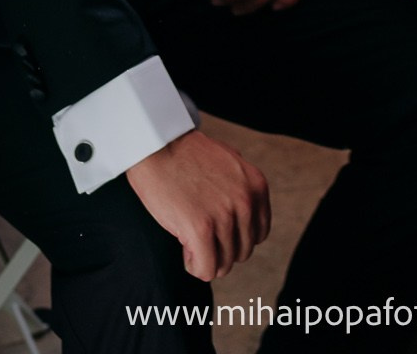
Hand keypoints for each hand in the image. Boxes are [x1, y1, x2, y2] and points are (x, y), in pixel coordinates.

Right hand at [126, 128, 269, 279]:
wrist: (157, 145)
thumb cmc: (187, 155)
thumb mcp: (230, 163)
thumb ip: (242, 188)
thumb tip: (247, 214)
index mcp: (256, 186)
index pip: (259, 234)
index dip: (235, 235)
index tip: (216, 226)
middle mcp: (246, 202)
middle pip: (241, 252)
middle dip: (220, 248)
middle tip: (199, 232)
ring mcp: (224, 216)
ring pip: (223, 265)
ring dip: (205, 257)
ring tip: (189, 236)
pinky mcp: (200, 229)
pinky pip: (206, 270)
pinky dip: (194, 265)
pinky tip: (184, 246)